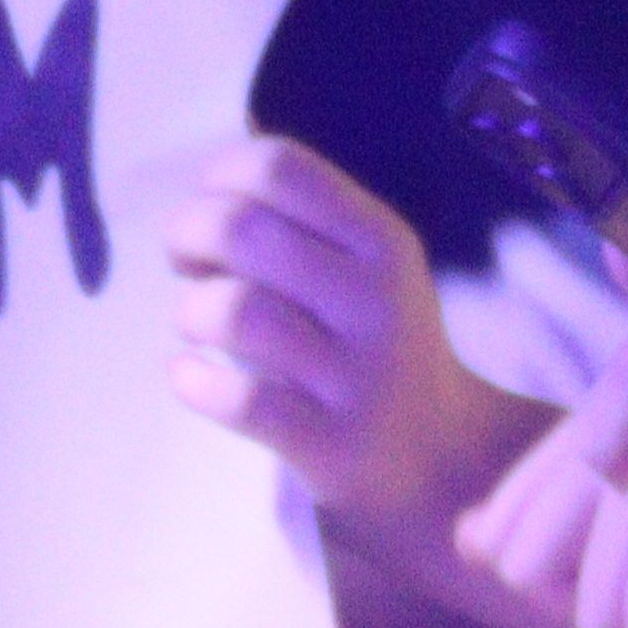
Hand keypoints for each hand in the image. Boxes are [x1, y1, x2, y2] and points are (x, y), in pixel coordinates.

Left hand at [162, 137, 532, 532]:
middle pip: (242, 228)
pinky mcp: (333, 445)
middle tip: (186, 264)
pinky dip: (192, 381)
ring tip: (195, 325)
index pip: (279, 167)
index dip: (219, 177)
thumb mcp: (365, 269)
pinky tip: (189, 376)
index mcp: (383, 241)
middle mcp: (377, 300)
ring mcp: (359, 376)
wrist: (441, 461)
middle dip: (186, 235)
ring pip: (234, 311)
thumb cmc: (371, 347)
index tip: (210, 207)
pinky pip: (239, 400)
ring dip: (189, 311)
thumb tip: (206, 186)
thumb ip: (299, 222)